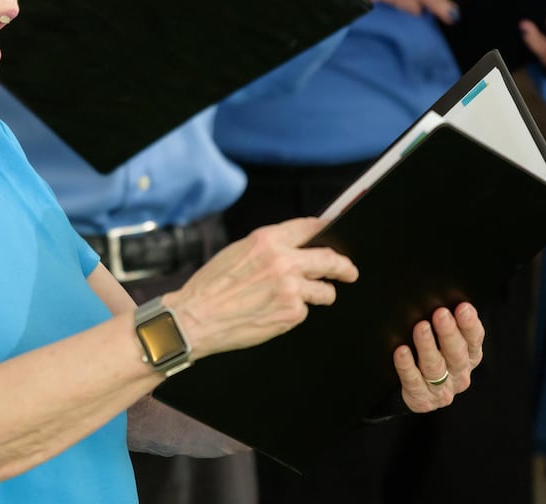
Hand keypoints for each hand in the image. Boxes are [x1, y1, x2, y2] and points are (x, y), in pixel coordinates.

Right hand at [165, 218, 358, 359]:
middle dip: (344, 267)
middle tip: (349, 272)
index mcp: (266, 240)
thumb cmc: (209, 288)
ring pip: (324, 290)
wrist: (195, 318)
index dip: (325, 229)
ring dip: (322, 294)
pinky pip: (305, 311)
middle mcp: (282, 260)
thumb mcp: (236, 253)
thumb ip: (266, 249)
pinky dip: (295, 313)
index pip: (308, 227)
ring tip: (310, 299)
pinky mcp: (292, 312)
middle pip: (329, 258)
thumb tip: (291, 250)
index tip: (333, 233)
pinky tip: (276, 313)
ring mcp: (290, 287)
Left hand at [395, 303, 485, 411]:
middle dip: (449, 333)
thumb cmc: (430, 355)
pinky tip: (401, 351)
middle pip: (457, 353)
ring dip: (428, 346)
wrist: (414, 390)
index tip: (463, 307)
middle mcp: (459, 374)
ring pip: (435, 367)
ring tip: (420, 328)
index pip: (474, 339)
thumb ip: (446, 322)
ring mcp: (443, 389)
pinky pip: (413, 381)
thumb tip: (440, 298)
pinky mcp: (423, 399)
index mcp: (469, 356)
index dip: (470, 324)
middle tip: (441, 314)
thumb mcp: (443, 340)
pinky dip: (407, 366)